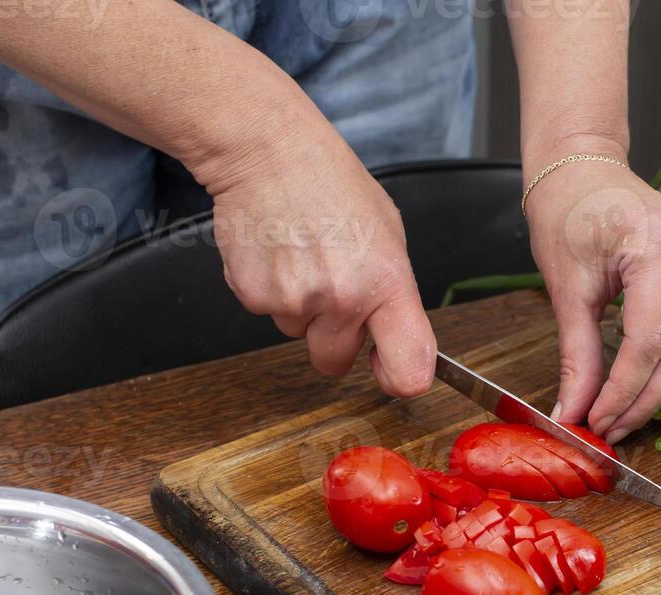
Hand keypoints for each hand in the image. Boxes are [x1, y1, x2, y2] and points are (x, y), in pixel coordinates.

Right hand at [204, 113, 435, 397]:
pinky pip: (267, 313)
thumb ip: (394, 294)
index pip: (408, 368)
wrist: (268, 150)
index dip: (399, 379)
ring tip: (302, 255)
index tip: (393, 373)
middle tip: (331, 291)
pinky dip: (270, 291)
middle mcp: (343, 298)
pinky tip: (277, 252)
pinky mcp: (252, 294)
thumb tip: (397, 340)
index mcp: (388, 283)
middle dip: (334, 338)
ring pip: (298, 335)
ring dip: (300, 308)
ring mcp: (294, 299)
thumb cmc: (332, 185)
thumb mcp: (389, 235)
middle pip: (336, 362)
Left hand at [525, 159, 660, 442]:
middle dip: (645, 396)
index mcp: (654, 243)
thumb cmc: (566, 212)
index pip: (648, 339)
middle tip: (613, 428)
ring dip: (658, 383)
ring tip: (622, 412)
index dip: (625, 390)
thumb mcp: (565, 287)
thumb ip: (576, 354)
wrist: (582, 168)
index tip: (598, 421)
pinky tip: (640, 381)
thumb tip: (573, 411)